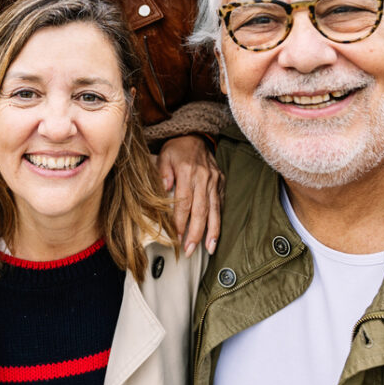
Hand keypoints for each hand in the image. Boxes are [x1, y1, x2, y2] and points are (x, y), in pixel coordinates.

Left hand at [157, 135, 222, 254]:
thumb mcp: (164, 155)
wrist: (195, 135)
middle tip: (190, 249)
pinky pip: (220, 204)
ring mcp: (214, 181)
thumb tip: (164, 188)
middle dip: (196, 233)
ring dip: (212, 231)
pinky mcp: (221, 182)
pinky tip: (216, 233)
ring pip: (215, 210)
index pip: (185, 202)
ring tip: (209, 248)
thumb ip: (163, 172)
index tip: (177, 236)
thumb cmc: (177, 148)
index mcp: (188, 172)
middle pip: (201, 210)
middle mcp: (204, 178)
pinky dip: (219, 219)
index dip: (181, 221)